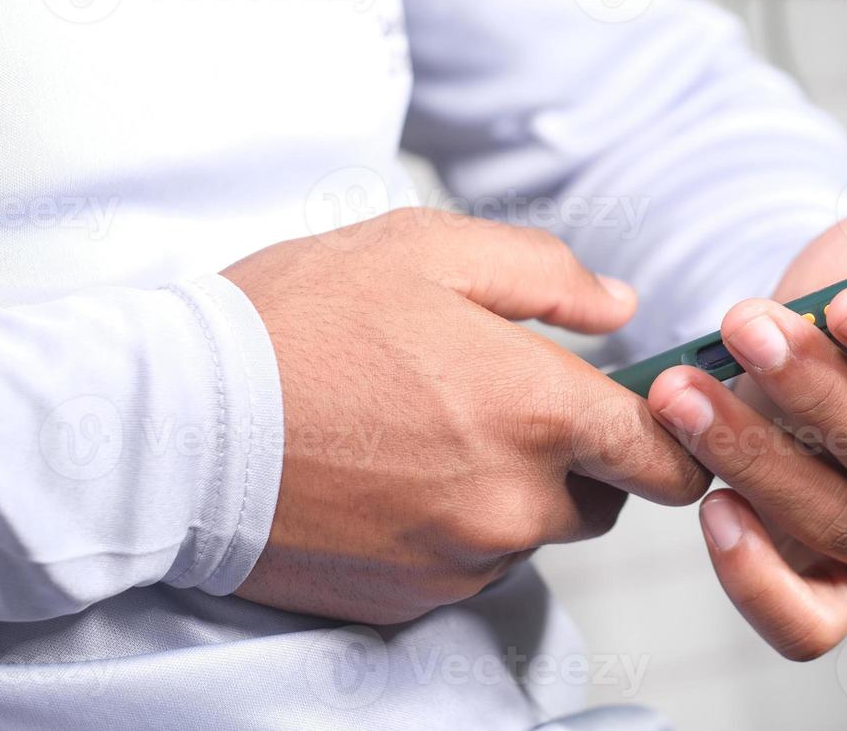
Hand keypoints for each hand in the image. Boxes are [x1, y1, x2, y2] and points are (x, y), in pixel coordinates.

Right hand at [224, 208, 708, 624]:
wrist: (175, 426)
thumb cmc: (299, 321)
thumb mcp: (428, 248)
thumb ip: (548, 275)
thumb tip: (622, 306)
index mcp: (538, 411)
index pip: (667, 459)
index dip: (671, 437)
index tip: (648, 415)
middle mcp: (513, 502)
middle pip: (602, 500)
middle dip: (578, 458)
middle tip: (505, 402)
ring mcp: (461, 560)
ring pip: (531, 532)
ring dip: (510, 491)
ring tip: (428, 430)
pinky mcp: (410, 598)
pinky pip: (468, 565)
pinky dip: (452, 527)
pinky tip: (390, 476)